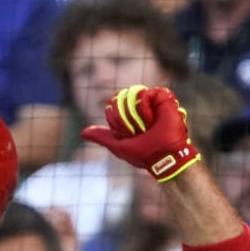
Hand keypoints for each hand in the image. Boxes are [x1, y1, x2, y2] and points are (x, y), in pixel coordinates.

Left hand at [79, 85, 200, 181]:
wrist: (166, 157)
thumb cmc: (145, 154)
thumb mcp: (118, 146)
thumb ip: (102, 137)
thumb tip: (83, 133)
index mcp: (133, 116)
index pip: (115, 105)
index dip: (116, 119)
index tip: (128, 134)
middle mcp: (143, 106)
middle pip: (122, 98)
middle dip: (126, 117)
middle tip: (139, 131)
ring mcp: (154, 102)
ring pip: (134, 93)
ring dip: (136, 113)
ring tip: (148, 125)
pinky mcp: (164, 99)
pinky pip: (147, 93)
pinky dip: (145, 107)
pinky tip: (152, 118)